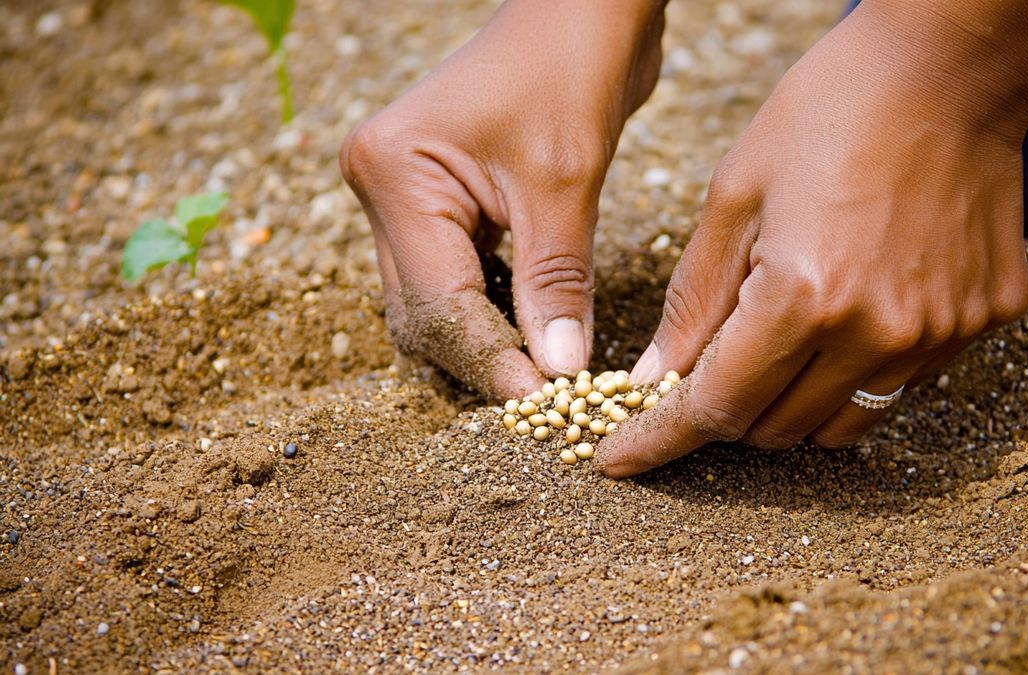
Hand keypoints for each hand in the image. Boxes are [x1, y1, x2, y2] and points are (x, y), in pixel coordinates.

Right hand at [341, 0, 663, 397]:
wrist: (582, 6)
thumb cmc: (571, 65)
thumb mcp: (566, 179)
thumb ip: (557, 279)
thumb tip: (559, 373)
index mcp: (393, 171)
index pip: (435, 299)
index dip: (487, 357)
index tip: (539, 402)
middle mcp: (381, 185)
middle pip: (420, 309)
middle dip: (479, 357)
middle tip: (539, 399)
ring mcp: (404, 194)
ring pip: (432, 301)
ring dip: (482, 341)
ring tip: (539, 375)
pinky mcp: (436, 201)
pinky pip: (454, 276)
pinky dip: (490, 310)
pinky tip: (530, 332)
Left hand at [598, 6, 1027, 476]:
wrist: (952, 66)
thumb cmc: (829, 113)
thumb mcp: (735, 195)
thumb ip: (693, 302)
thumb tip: (655, 381)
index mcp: (803, 297)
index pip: (716, 408)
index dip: (658, 441)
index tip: (617, 460)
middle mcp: (876, 333)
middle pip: (776, 427)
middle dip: (725, 409)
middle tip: (706, 364)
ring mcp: (938, 334)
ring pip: (841, 426)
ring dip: (791, 404)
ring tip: (780, 339)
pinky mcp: (983, 322)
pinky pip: (901, 385)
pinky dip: (857, 371)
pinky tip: (851, 308)